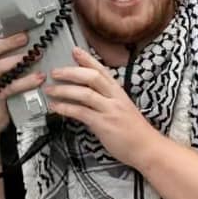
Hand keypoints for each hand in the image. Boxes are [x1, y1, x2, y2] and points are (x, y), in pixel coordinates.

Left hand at [46, 48, 162, 169]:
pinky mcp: (104, 124)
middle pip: (91, 77)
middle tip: (55, 72)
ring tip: (50, 90)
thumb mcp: (122, 108)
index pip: (102, 70)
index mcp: (119, 92)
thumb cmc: (134, 131)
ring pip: (84, 93)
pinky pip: (81, 112)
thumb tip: (87, 94)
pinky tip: (55, 107)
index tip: (75, 50)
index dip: (87, 59)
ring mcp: (110, 110)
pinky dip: (66, 108)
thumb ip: (106, 99)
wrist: (147, 148)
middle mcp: (115, 98)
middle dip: (71, 72)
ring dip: (64, 90)